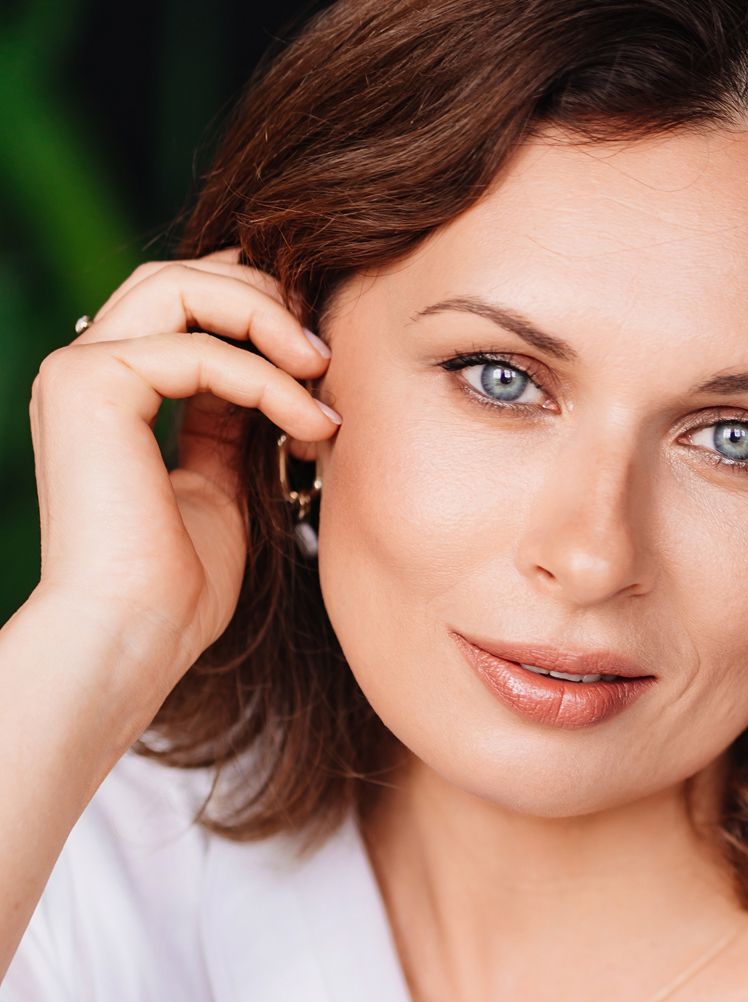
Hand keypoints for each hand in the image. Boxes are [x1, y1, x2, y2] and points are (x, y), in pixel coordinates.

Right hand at [26, 245, 339, 686]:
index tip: (322, 365)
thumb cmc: (177, 588)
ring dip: (267, 320)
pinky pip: (197, 350)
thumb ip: (236, 425)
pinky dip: (266, 380)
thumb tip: (284, 375)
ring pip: (182, 287)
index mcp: (111, 394)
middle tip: (327, 352)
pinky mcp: (90, 385)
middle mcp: (86, 372)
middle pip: (180, 278)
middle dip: (263, 297)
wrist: (133, 636)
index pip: (184, 310)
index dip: (259, 316)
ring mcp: (80, 372)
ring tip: (324, 373)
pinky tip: (309, 424)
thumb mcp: (222, 488)